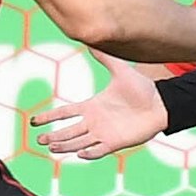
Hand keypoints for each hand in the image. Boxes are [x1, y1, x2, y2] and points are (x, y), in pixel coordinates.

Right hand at [30, 49, 170, 159]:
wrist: (160, 103)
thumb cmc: (141, 88)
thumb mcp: (120, 70)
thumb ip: (105, 58)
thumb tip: (92, 41)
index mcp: (92, 107)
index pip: (65, 113)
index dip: (50, 117)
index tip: (34, 122)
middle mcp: (95, 122)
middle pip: (68, 132)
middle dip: (54, 136)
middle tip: (39, 140)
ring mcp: (104, 133)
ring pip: (79, 142)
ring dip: (66, 146)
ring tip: (52, 148)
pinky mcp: (116, 142)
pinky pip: (99, 150)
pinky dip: (90, 153)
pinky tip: (80, 153)